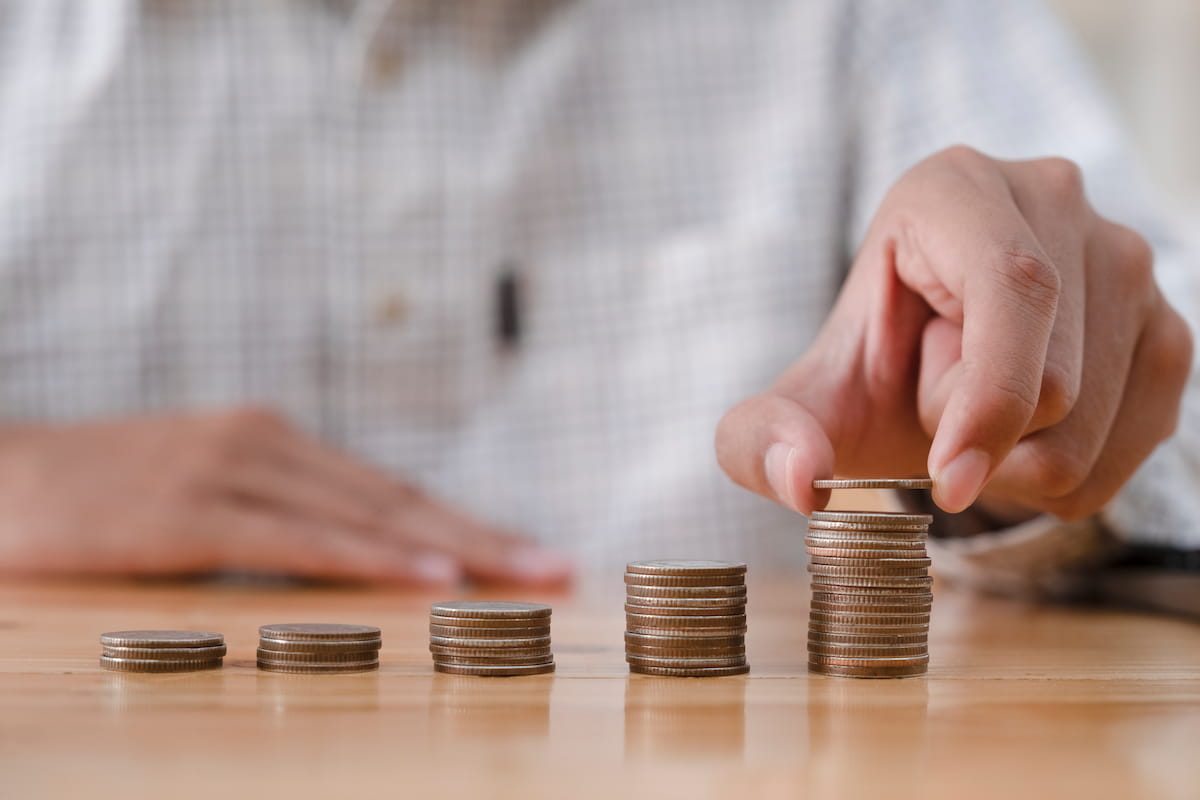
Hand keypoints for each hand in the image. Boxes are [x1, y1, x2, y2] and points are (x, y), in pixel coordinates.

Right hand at [0, 407, 572, 584]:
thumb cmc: (103, 496)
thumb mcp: (205, 498)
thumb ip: (278, 520)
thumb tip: (353, 565)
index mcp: (278, 441)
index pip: (395, 491)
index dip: (470, 524)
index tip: (532, 555)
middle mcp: (269, 443)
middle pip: (400, 499)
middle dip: (486, 538)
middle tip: (559, 568)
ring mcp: (231, 471)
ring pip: (366, 515)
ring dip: (453, 548)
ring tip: (522, 576)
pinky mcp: (188, 509)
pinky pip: (297, 538)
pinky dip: (368, 557)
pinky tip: (424, 576)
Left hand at [716, 146, 1192, 520]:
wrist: (926, 372)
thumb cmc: (867, 373)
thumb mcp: (796, 404)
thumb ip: (760, 439)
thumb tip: (799, 481)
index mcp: (954, 188)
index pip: (1012, 287)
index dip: (989, 396)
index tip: (947, 482)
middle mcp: (1054, 199)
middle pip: (1055, 377)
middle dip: (978, 433)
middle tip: (934, 399)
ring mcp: (1125, 257)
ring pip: (1099, 416)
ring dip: (1023, 455)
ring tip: (980, 404)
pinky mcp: (1166, 319)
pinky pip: (1140, 439)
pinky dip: (1074, 473)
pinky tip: (1028, 436)